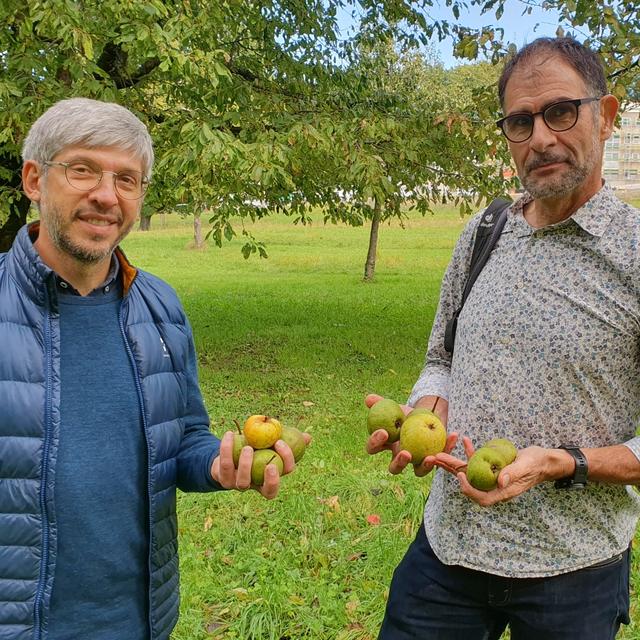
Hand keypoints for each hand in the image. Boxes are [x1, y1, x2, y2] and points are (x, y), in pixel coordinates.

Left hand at [211, 430, 311, 499]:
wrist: (227, 453)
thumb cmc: (255, 448)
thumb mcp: (271, 443)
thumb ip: (288, 440)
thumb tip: (307, 437)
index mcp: (271, 478)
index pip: (284, 475)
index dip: (284, 462)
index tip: (279, 443)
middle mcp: (256, 487)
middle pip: (268, 491)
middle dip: (271, 480)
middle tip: (271, 463)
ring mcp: (238, 486)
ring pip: (243, 482)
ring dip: (247, 464)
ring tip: (248, 447)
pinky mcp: (223, 479)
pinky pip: (225, 465)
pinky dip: (227, 448)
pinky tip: (230, 433)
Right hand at [365, 393, 457, 476]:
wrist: (426, 415)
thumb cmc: (405, 414)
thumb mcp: (393, 407)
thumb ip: (380, 403)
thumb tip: (369, 399)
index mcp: (386, 446)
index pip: (373, 448)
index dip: (375, 443)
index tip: (383, 432)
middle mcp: (400, 458)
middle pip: (395, 468)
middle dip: (399, 463)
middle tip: (406, 453)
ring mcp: (418, 461)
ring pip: (419, 471)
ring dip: (425, 466)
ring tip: (431, 457)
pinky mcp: (437, 458)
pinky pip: (443, 455)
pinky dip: (448, 445)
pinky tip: (453, 434)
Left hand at [432, 437, 552, 505]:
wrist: (544, 460)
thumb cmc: (537, 464)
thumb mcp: (526, 466)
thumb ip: (513, 473)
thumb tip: (500, 482)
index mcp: (503, 492)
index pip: (482, 498)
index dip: (469, 490)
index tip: (460, 476)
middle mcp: (495, 486)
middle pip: (470, 484)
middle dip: (452, 472)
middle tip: (435, 460)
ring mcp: (493, 477)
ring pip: (470, 472)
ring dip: (454, 462)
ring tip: (440, 453)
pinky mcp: (493, 467)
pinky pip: (478, 462)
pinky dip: (471, 452)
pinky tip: (465, 440)